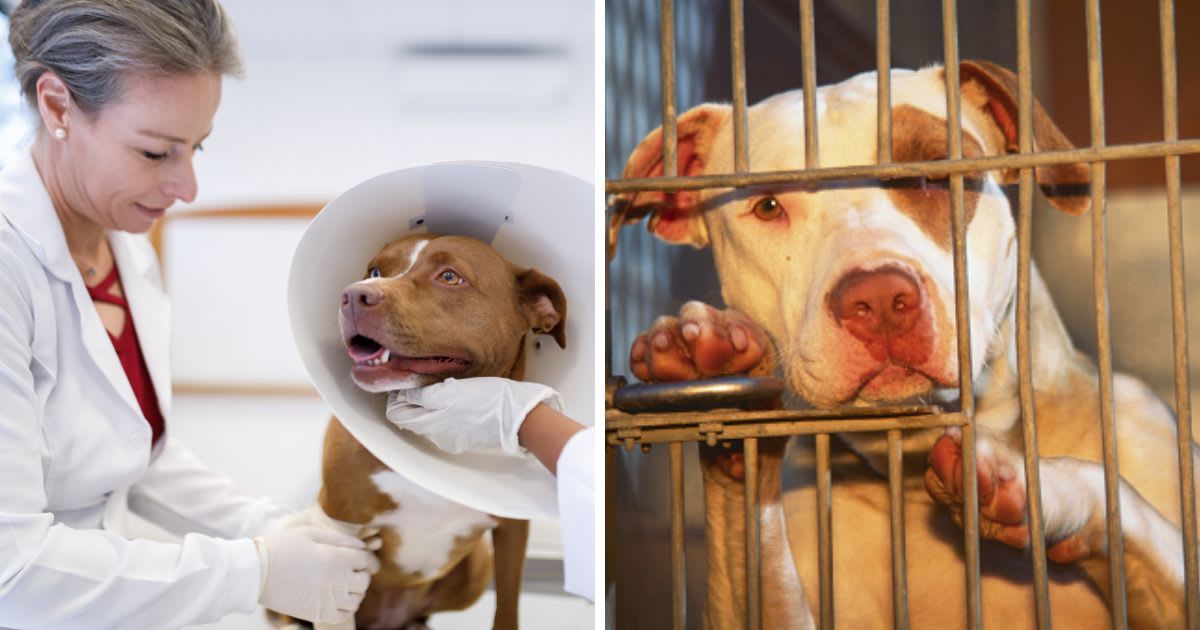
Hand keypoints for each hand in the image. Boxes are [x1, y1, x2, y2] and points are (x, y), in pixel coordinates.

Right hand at [255, 526, 380, 623]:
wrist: (256, 571)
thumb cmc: (282, 547)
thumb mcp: (311, 532)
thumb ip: (341, 538)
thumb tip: (362, 546)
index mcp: (336, 558)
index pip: (367, 561)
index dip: (368, 559)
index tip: (363, 559)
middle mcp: (335, 581)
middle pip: (364, 581)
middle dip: (361, 574)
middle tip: (351, 570)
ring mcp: (327, 600)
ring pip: (356, 599)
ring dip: (355, 591)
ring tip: (343, 584)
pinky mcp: (317, 613)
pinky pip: (343, 615)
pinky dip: (346, 608)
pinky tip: (337, 599)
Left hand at [386, 377, 562, 455]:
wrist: (518, 418)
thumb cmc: (488, 399)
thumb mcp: (451, 388)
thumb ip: (423, 394)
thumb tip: (403, 394)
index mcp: (430, 422)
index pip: (396, 411)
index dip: (397, 394)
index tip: (407, 379)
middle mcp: (435, 435)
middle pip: (409, 418)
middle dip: (409, 401)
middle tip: (421, 382)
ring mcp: (449, 439)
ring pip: (426, 422)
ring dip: (426, 408)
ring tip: (440, 390)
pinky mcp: (462, 440)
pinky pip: (443, 428)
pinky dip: (442, 416)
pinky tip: (456, 404)